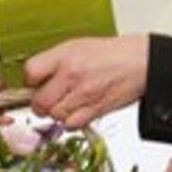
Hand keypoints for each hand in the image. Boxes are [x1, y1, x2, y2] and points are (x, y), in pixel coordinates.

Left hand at [24, 34, 148, 128]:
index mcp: (64, 56)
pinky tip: (78, 110)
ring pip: (54, 115)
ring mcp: (83, 95)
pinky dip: (71, 121)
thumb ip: (53, 62)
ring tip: (68, 102)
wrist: (141, 62)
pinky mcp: (95, 110)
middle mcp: (71, 75)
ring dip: (57, 112)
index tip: (36, 82)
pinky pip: (71, 125)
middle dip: (41, 103)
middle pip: (39, 101)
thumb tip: (34, 79)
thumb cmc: (111, 54)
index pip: (30, 73)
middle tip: (49, 98)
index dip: (30, 81)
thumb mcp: (77, 46)